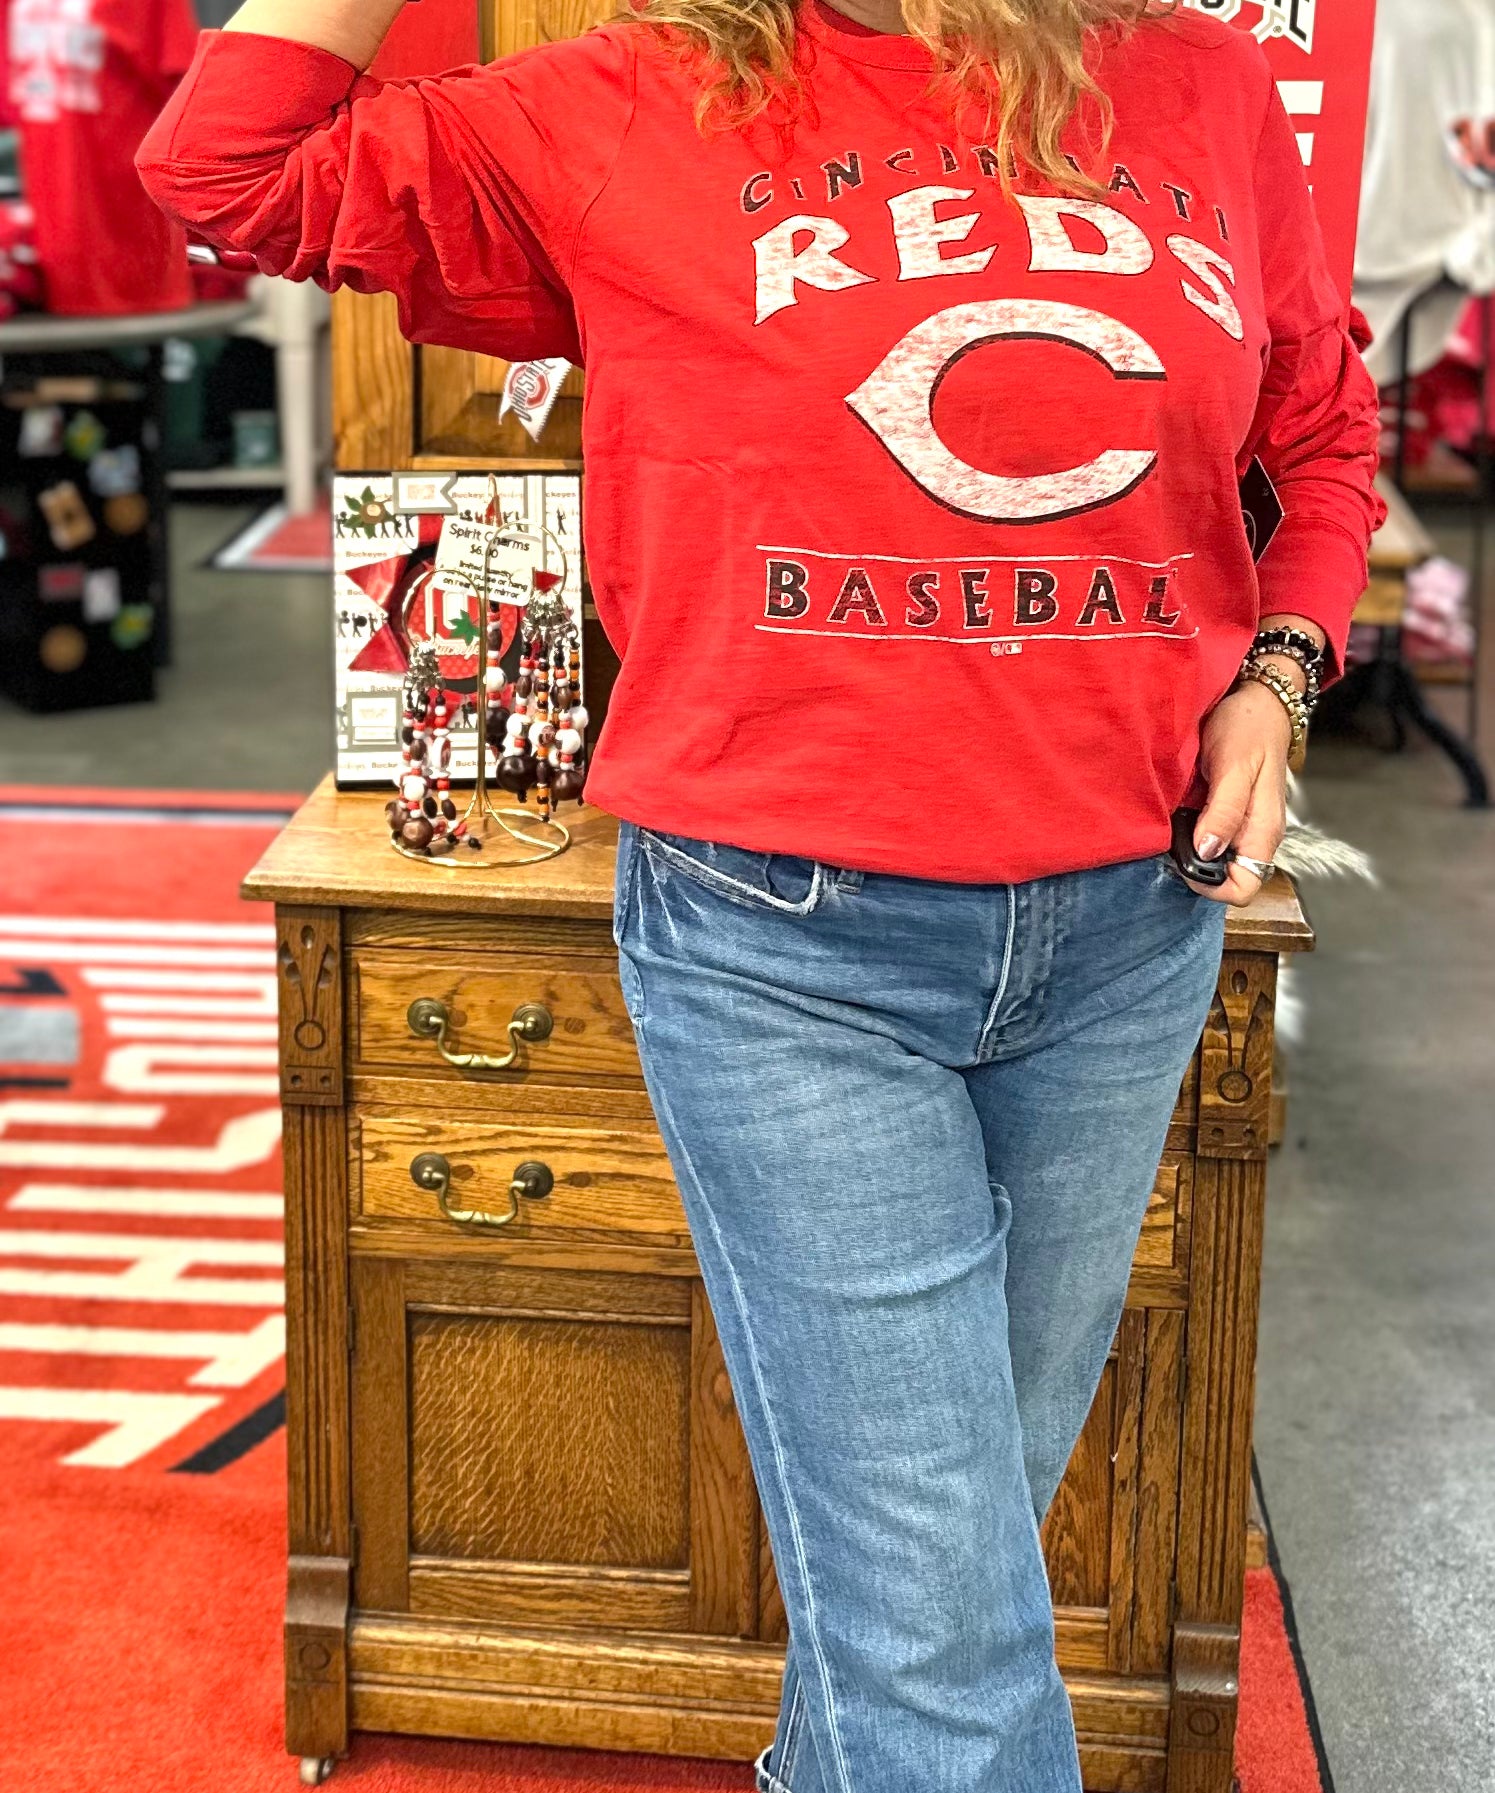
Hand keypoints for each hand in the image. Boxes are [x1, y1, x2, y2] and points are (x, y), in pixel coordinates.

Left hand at [1186, 676, 1291, 904]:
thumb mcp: (1233, 768)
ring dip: (1190, 853)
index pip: (1245, 888)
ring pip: (1214, 861)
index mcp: (1263, 832)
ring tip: (1170, 827)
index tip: (1186, 866)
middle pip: (1226, 879)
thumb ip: (1224, 812)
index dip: (1214, 887)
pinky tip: (1176, 817)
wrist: (1255, 702)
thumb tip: (1207, 852)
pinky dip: (1189, 835)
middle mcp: (1253, 835)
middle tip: (1169, 843)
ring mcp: (1240, 826)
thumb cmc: (1248, 729)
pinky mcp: (1227, 814)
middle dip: (1196, 870)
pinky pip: (1207, 839)